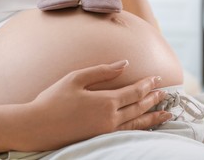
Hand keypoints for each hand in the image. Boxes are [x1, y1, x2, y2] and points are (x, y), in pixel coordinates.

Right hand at [11, 60, 171, 151]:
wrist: (37, 126)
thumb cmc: (53, 99)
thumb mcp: (76, 78)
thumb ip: (102, 71)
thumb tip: (124, 63)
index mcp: (105, 101)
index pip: (134, 92)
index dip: (147, 85)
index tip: (158, 78)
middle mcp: (110, 118)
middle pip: (139, 107)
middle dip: (154, 99)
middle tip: (166, 94)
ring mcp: (106, 131)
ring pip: (137, 123)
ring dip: (153, 117)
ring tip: (166, 114)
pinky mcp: (101, 138)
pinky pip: (128, 133)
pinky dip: (141, 128)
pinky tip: (145, 127)